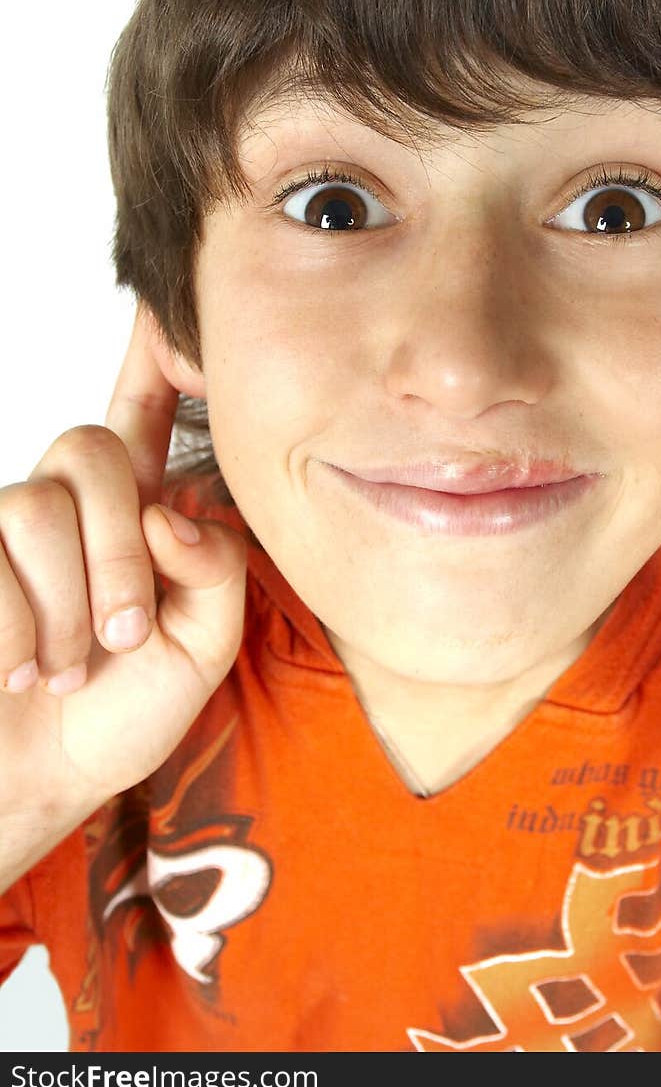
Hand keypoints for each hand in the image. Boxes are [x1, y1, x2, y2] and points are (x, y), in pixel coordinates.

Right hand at [0, 303, 247, 827]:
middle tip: (123, 639)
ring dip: (65, 603)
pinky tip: (22, 673)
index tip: (164, 308)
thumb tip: (172, 514)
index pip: (143, 413)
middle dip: (115, 552)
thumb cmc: (119, 714)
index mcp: (138, 513)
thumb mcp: (200, 650)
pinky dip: (17, 627)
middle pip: (91, 449)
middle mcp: (71, 504)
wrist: (35, 779)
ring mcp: (7, 529)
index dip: (151, 354)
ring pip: (37, 504)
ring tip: (68, 670)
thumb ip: (214, 575)